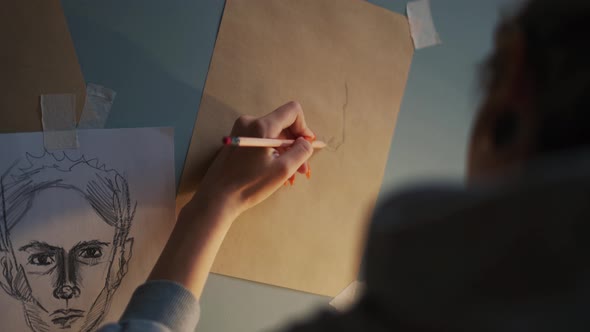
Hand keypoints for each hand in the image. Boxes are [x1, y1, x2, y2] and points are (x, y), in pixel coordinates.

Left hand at [195, 101, 315, 218]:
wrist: (217, 197)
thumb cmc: (249, 184)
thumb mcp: (283, 170)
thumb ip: (301, 151)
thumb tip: (306, 142)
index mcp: (262, 126)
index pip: (293, 111)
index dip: (304, 128)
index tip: (305, 146)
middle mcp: (250, 122)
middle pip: (283, 125)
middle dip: (295, 145)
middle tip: (302, 169)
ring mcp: (241, 131)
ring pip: (273, 135)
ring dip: (285, 153)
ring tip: (290, 176)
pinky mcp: (237, 140)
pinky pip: (262, 141)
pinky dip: (272, 154)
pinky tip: (276, 173)